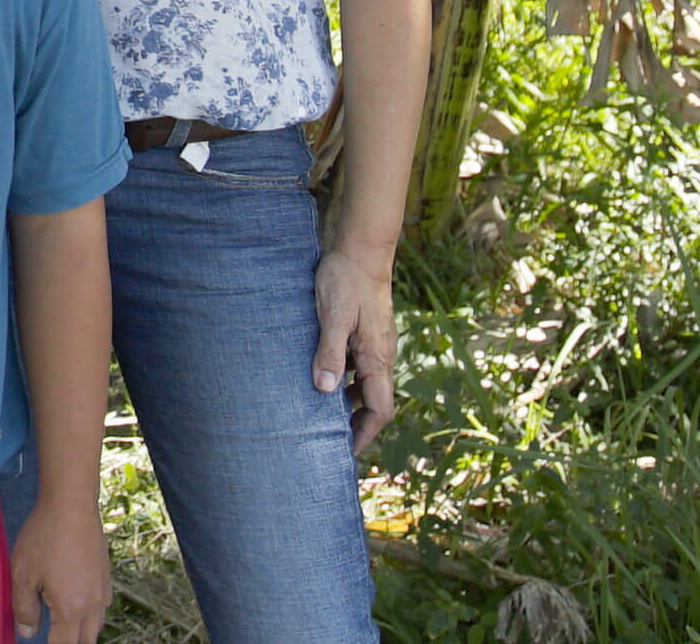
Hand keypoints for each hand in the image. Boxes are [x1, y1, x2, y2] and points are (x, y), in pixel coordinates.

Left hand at [9, 494, 110, 640]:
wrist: (72, 505)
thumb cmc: (44, 537)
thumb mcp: (23, 573)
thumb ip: (24, 608)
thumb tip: (27, 633)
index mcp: (71, 609)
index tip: (42, 642)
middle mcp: (93, 605)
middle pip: (85, 641)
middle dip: (68, 642)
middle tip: (52, 635)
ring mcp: (103, 591)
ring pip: (95, 627)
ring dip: (80, 632)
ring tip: (61, 624)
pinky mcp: (106, 578)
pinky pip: (101, 609)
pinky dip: (89, 616)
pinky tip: (76, 604)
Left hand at [313, 243, 399, 455]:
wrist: (359, 246)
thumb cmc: (346, 279)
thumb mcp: (334, 316)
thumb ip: (330, 352)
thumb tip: (324, 390)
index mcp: (378, 357)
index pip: (380, 409)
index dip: (365, 434)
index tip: (345, 452)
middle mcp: (381, 354)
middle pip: (374, 400)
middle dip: (355, 422)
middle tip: (327, 438)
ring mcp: (373, 341)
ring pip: (364, 382)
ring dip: (346, 399)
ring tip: (318, 410)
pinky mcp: (363, 329)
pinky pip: (356, 363)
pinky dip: (341, 376)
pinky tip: (319, 373)